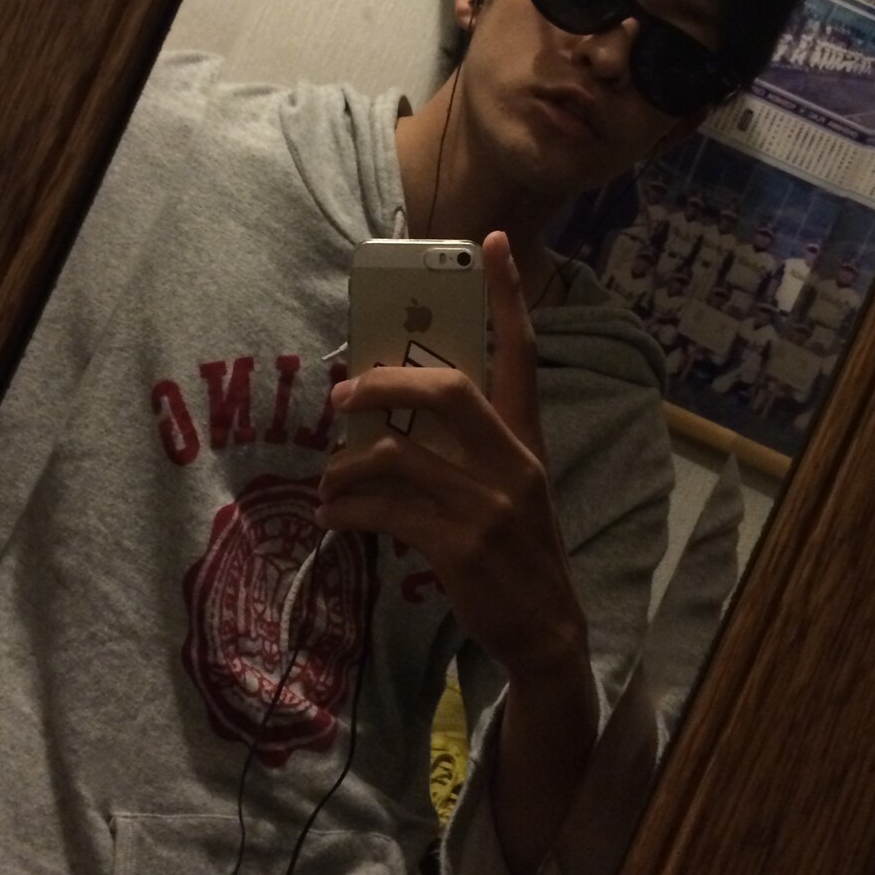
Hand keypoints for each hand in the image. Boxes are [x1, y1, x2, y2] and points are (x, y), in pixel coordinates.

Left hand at [316, 231, 588, 682]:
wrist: (548, 630)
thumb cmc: (520, 553)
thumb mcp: (515, 490)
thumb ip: (473, 450)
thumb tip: (391, 424)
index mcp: (528, 439)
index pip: (522, 354)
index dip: (507, 297)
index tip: (489, 244)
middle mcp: (513, 462)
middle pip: (446, 390)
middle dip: (383, 383)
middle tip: (341, 395)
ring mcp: (488, 504)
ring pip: (397, 455)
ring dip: (345, 468)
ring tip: (327, 486)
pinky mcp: (460, 545)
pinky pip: (385, 511)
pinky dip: (347, 511)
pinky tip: (333, 517)